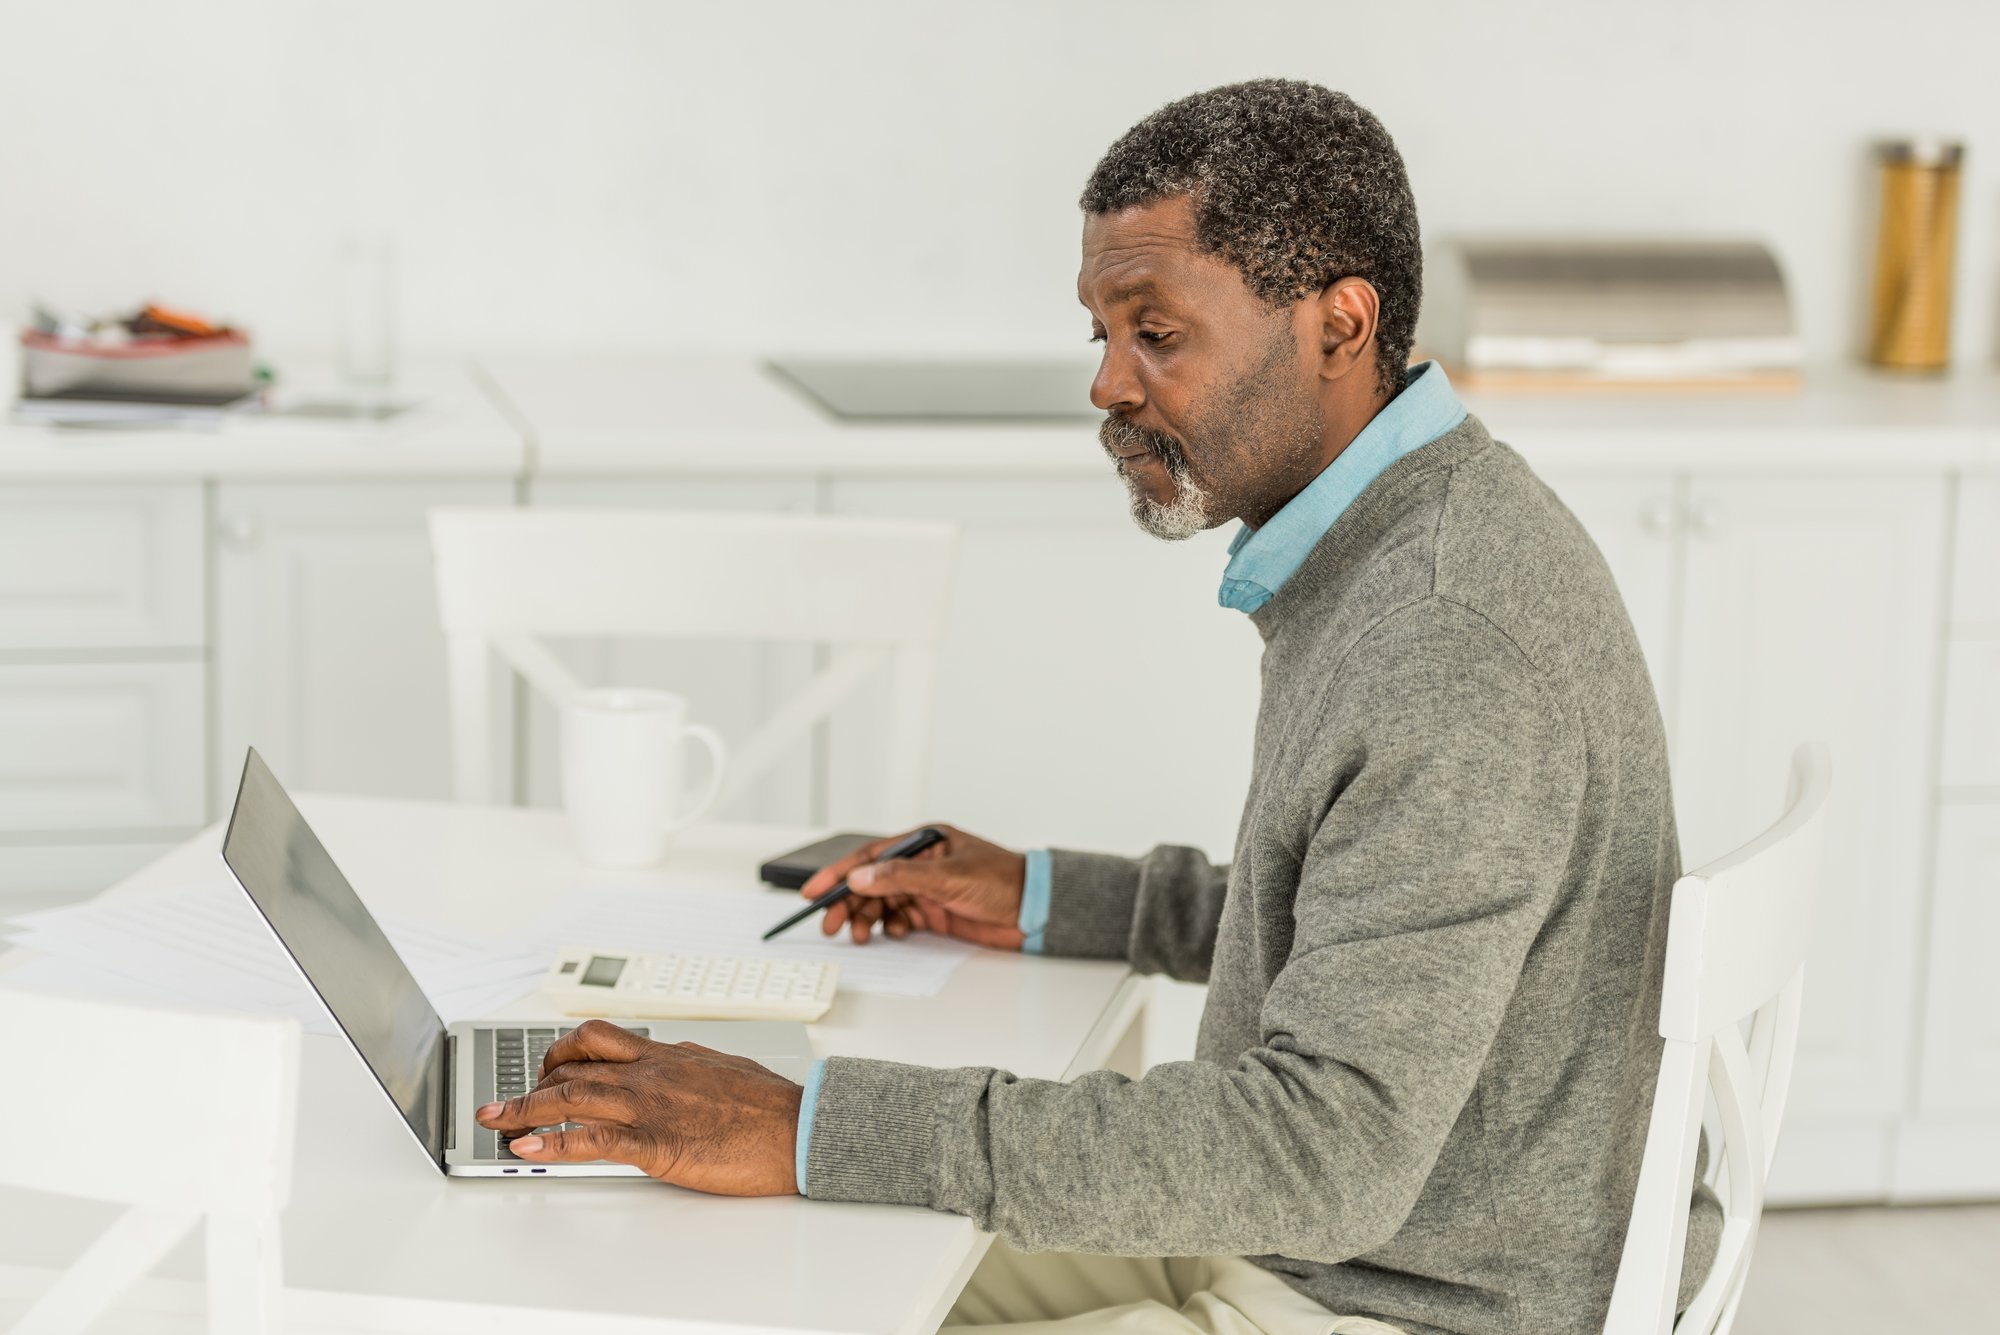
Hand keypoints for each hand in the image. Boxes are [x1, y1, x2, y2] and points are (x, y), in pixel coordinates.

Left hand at [473, 1019, 800, 1193]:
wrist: (801, 1126)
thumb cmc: (772, 1104)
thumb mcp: (724, 1068)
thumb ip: (691, 1065)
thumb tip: (675, 1061)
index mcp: (668, 1055)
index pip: (599, 1040)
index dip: (560, 1053)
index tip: (543, 1068)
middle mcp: (651, 1072)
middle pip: (573, 1065)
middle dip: (530, 1084)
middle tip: (502, 1102)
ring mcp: (650, 1104)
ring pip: (571, 1094)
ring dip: (524, 1109)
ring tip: (495, 1121)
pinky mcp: (656, 1142)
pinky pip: (591, 1138)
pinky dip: (552, 1142)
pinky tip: (528, 1149)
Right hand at [801, 823, 1026, 949]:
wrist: (1035, 910)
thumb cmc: (1003, 880)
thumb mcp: (948, 876)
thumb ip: (901, 877)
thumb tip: (860, 878)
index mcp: (923, 843)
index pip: (871, 856)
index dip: (839, 872)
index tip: (814, 890)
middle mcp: (922, 864)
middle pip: (871, 882)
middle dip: (847, 902)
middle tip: (830, 923)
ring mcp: (927, 889)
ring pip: (883, 903)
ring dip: (867, 917)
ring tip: (858, 934)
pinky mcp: (935, 912)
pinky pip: (901, 919)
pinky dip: (891, 927)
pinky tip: (894, 933)